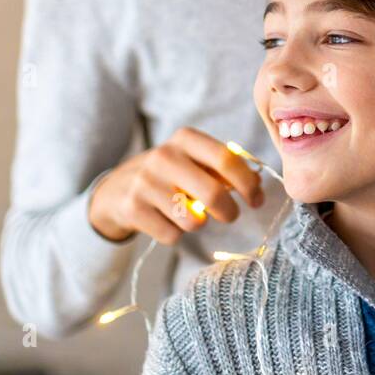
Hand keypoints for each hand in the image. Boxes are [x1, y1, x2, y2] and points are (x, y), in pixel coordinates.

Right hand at [87, 126, 265, 245]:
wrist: (118, 189)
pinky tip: (165, 221)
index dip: (248, 183)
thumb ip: (225, 170)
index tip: (257, 199)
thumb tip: (257, 186)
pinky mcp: (133, 209)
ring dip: (198, 224)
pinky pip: (172, 235)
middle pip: (213, 193)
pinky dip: (176, 234)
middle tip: (231, 215)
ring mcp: (145, 182)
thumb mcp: (194, 161)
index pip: (227, 159)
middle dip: (230, 211)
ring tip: (189, 214)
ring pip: (193, 220)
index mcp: (186, 139)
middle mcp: (164, 156)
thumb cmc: (171, 174)